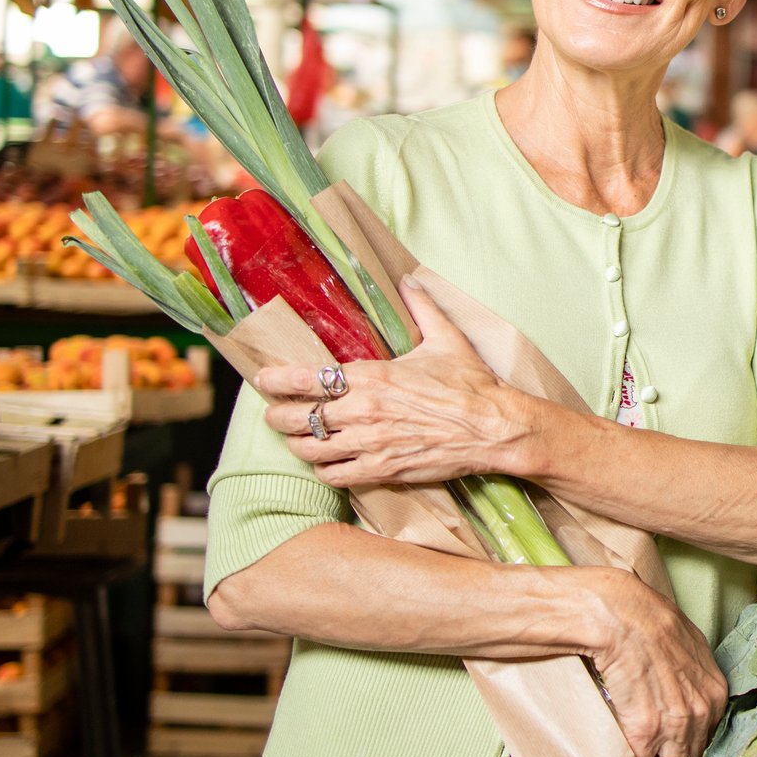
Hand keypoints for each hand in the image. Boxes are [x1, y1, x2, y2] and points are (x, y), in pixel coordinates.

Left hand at [257, 280, 541, 487]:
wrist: (493, 427)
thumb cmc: (470, 384)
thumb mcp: (446, 339)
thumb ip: (422, 309)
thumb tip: (409, 281)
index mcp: (371, 376)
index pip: (306, 378)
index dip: (276, 381)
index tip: (263, 380)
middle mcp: (362, 410)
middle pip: (296, 417)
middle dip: (277, 416)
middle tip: (274, 414)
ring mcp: (370, 443)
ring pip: (309, 448)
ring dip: (296, 444)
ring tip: (294, 438)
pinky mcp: (382, 469)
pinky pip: (334, 474)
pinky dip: (324, 468)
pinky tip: (325, 461)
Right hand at [572, 568, 728, 756]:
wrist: (623, 617)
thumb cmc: (651, 623)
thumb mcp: (691, 646)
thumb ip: (696, 674)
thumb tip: (688, 687)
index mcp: (716, 693)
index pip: (710, 735)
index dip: (690, 741)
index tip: (675, 743)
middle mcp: (701, 713)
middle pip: (692, 756)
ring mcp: (675, 726)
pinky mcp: (645, 733)